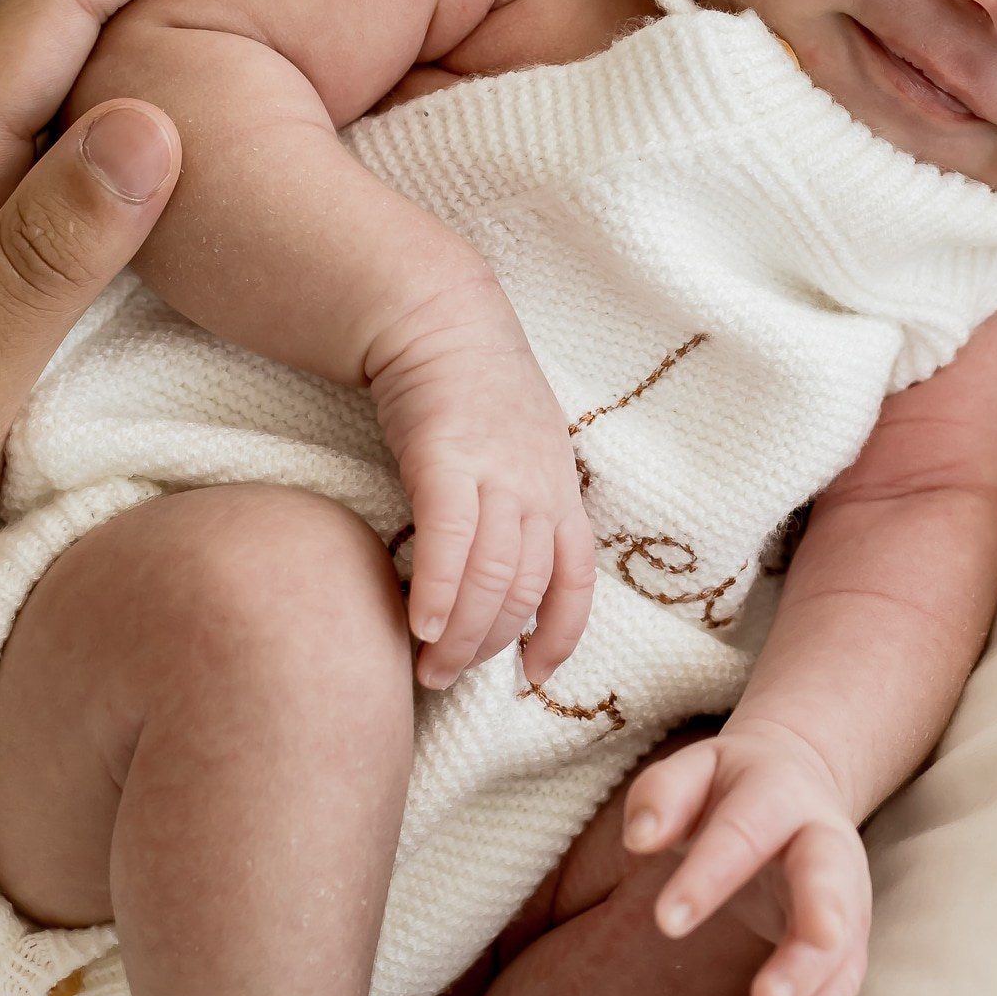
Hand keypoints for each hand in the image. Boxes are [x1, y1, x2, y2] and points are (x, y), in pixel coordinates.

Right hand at [366, 275, 596, 695]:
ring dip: (462, 636)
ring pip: (493, 578)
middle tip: (449, 677)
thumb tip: (504, 572)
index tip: (536, 677)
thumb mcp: (523, 449)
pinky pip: (451, 540)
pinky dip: (440, 591)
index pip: (576, 579)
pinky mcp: (446, 459)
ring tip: (429, 669)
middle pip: (526, 591)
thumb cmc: (475, 390)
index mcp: (561, 491)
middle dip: (491, 646)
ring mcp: (497, 474)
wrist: (439, 319)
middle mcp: (539, 489)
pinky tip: (420, 625)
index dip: (560, 634)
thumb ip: (523, 505)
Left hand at [624, 718, 871, 995]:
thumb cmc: (730, 785)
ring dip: (813, 986)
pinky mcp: (849, 930)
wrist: (800, 778)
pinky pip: (845, 974)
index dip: (709, 874)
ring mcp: (845, 887)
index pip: (744, 831)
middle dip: (810, 926)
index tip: (668, 922)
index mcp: (778, 791)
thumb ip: (664, 794)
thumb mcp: (695, 770)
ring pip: (846, 937)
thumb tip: (639, 838)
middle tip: (769, 990)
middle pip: (826, 878)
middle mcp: (824, 837)